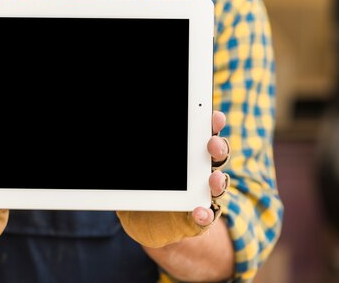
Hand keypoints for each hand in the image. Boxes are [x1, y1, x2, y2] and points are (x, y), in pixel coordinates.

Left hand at [116, 110, 230, 247]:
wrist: (144, 221)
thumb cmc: (141, 187)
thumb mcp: (135, 170)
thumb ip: (134, 160)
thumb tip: (120, 147)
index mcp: (188, 152)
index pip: (204, 134)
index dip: (213, 124)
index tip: (215, 117)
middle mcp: (200, 169)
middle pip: (216, 154)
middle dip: (217, 147)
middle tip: (211, 143)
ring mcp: (202, 193)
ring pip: (217, 183)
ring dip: (218, 180)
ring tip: (212, 179)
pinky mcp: (199, 217)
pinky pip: (208, 215)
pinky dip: (205, 214)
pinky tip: (199, 212)